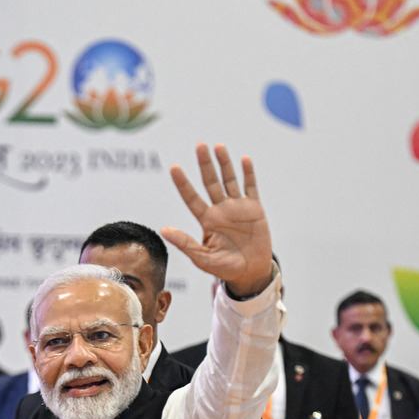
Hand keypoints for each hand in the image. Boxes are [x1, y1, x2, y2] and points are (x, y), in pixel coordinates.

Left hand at [162, 143, 272, 297]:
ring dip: (225, 164)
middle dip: (205, 164)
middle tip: (199, 146)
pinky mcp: (255, 209)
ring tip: (218, 146)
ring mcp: (238, 207)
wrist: (251, 272)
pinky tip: (244, 160)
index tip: (174, 168)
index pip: (191, 198)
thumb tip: (163, 230)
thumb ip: (185, 243)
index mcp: (207, 220)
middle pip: (210, 182)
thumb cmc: (225, 268)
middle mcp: (220, 210)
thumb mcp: (203, 258)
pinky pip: (250, 188)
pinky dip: (248, 174)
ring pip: (229, 180)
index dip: (183, 183)